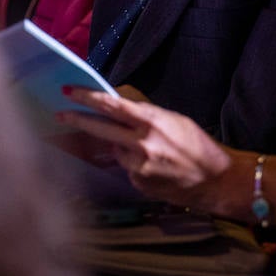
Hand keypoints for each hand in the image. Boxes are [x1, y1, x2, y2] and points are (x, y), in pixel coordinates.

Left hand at [57, 86, 232, 208]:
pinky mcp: (138, 184)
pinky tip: (155, 167)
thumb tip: (119, 106)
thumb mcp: (174, 120)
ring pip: (116, 151)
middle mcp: (142, 144)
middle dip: (77, 119)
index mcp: (153, 122)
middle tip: (60, 113)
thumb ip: (145, 115)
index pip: (113, 106)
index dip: (88, 98)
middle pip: (100, 128)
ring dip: (121, 147)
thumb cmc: (199, 146)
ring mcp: (138, 167)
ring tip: (151, 150)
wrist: (216, 181)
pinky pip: (127, 169)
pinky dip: (134, 164)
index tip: (69, 91)